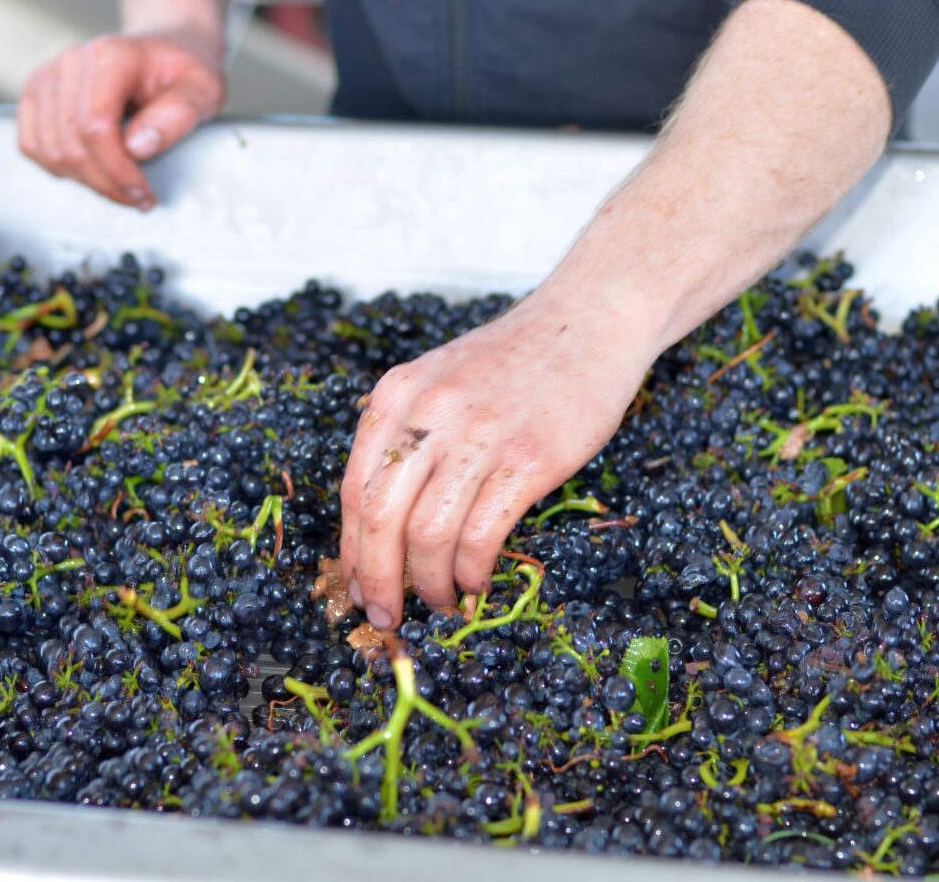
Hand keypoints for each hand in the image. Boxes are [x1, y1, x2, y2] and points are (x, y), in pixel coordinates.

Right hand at [17, 30, 224, 208]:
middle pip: (70, 144)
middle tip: (138, 197)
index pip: (95, 128)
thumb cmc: (184, 70)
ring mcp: (47, 77)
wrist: (165, 46)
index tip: (144, 194)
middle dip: (106, 182)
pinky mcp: (36, 95)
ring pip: (49, 150)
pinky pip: (32, 145)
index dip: (117, 171)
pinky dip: (61, 168)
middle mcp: (69, 63)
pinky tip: (95, 170)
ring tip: (121, 184)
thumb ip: (177, 117)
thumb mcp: (202, 91)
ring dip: (85, 180)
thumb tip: (137, 148)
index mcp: (109, 57)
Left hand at [339, 289, 661, 629]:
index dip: (352, 552)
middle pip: (380, 518)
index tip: (356, 588)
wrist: (586, 322)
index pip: (354, 490)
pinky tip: (476, 581)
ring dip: (428, 584)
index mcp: (396, 396)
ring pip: (427, 534)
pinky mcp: (529, 458)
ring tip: (441, 600)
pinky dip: (471, 571)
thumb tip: (382, 526)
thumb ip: (407, 435)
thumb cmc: (514, 361)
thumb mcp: (438, 381)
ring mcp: (479, 435)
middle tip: (386, 616)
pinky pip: (481, 534)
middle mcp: (428, 412)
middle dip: (376, 581)